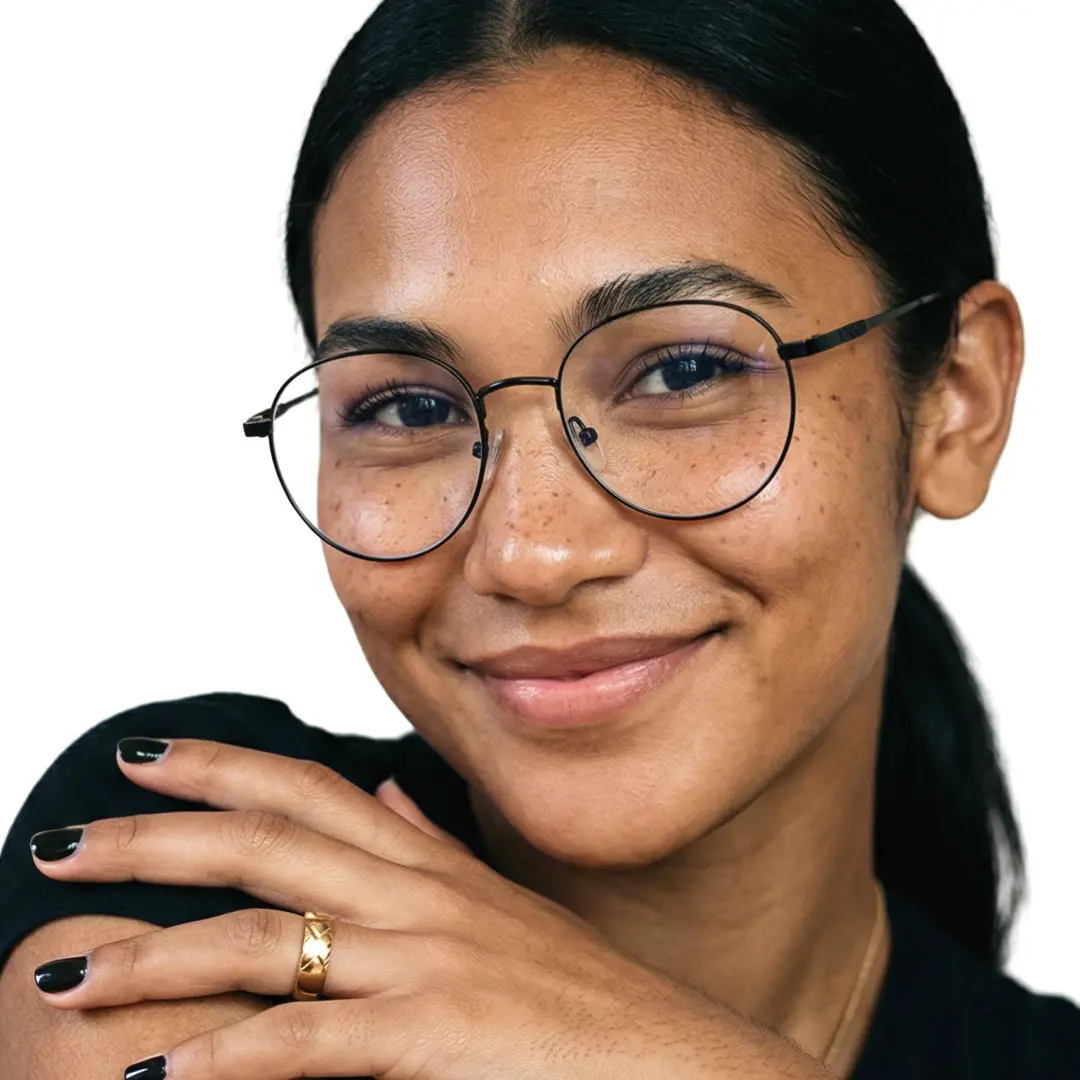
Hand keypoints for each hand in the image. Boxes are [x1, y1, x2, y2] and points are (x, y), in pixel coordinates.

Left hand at [30, 738, 827, 1079]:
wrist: (677, 1059)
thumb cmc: (581, 997)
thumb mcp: (501, 908)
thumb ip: (432, 847)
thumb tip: (386, 797)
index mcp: (428, 865)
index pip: (306, 789)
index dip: (221, 765)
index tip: (145, 753)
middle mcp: (418, 897)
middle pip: (265, 844)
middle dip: (155, 839)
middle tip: (66, 841)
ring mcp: (426, 963)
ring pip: (266, 943)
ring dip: (157, 956)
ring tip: (66, 972)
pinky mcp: (438, 1035)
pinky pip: (312, 1045)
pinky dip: (230, 1060)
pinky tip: (163, 1078)